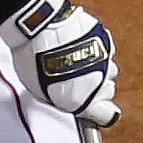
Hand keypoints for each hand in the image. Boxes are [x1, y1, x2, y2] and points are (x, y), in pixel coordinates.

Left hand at [10, 0, 119, 126]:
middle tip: (76, 80)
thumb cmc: (34, 60)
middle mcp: (100, 81)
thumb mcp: (41, 91)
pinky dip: (95, 50)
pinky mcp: (105, 38)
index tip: (91, 109)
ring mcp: (105, 59)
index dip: (99, 112)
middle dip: (95, 88)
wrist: (40, 27)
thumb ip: (62, 100)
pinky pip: (105, 49)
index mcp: (84, 99)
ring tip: (77, 60)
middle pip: (107, 90)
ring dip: (97, 68)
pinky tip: (80, 46)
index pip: (107, 115)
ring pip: (108, 69)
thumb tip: (68, 102)